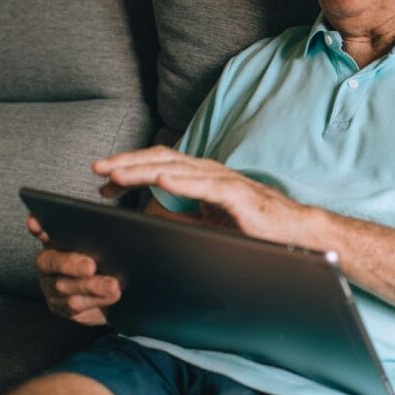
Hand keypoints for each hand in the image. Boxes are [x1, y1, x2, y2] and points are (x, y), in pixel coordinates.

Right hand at [27, 214, 120, 325]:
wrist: (113, 292)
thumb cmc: (108, 260)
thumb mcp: (107, 244)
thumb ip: (103, 233)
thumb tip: (117, 216)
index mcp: (56, 242)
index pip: (42, 231)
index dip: (38, 226)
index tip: (38, 223)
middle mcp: (48, 264)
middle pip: (52, 262)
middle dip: (72, 264)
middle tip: (91, 266)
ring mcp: (51, 287)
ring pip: (65, 288)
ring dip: (91, 287)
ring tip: (113, 285)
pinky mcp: (60, 307)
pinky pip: (74, 306)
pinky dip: (95, 300)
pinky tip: (112, 296)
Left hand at [93, 146, 317, 247]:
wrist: (296, 234)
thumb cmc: (257, 228)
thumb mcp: (209, 225)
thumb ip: (183, 219)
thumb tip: (150, 224)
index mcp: (202, 179)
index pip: (159, 166)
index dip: (130, 169)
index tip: (104, 182)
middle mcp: (209, 173)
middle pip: (161, 160)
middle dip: (126, 164)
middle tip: (97, 170)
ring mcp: (223, 181)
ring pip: (175, 168)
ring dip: (142, 169)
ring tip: (117, 173)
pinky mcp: (237, 195)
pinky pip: (204, 185)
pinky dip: (179, 180)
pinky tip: (159, 179)